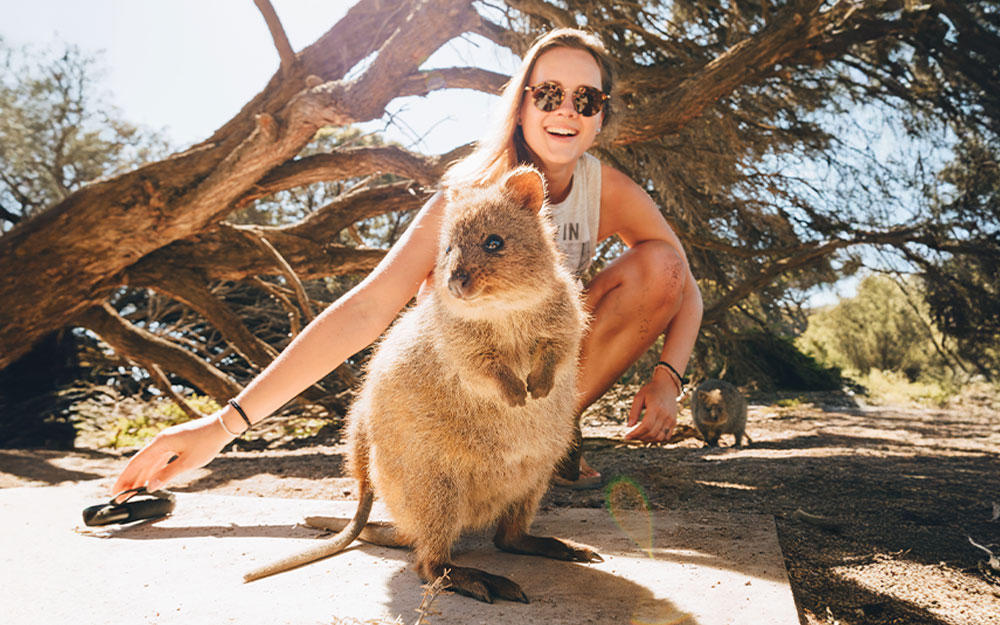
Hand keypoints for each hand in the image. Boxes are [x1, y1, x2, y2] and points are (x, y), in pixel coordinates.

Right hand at [111, 412, 232, 499]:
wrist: (222, 426)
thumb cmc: (207, 442)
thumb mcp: (188, 462)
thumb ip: (168, 474)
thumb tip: (150, 487)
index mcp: (160, 443)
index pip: (136, 463)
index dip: (124, 479)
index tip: (115, 492)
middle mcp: (160, 441)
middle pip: (140, 463)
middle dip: (129, 480)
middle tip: (120, 496)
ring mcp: (168, 442)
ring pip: (149, 462)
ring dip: (141, 477)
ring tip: (133, 492)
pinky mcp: (175, 444)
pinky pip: (159, 460)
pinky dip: (153, 471)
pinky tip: (150, 481)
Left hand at [624, 372, 679, 441]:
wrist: (667, 386)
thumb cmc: (651, 390)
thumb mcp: (639, 397)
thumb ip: (634, 412)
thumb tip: (629, 426)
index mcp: (655, 408)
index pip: (646, 426)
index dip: (635, 434)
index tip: (626, 436)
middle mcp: (665, 415)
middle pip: (652, 433)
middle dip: (639, 437)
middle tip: (631, 436)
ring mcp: (671, 420)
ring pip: (659, 438)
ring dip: (648, 440)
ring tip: (639, 435)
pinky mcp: (674, 422)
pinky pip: (666, 437)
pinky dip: (657, 439)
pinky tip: (649, 435)